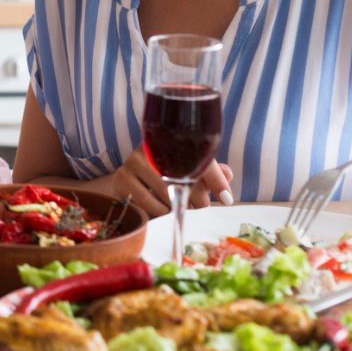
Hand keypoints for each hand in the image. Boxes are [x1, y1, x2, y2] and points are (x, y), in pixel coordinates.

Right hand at [109, 150, 233, 218]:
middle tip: (200, 205)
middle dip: (197, 198)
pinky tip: (160, 208)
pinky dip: (161, 212)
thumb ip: (209, 173)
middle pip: (182, 177)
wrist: (126, 182)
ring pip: (167, 194)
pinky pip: (151, 205)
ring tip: (177, 205)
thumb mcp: (187, 171)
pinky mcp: (122, 178)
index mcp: (169, 138)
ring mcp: (133, 160)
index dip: (214, 178)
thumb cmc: (163, 176)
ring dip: (178, 207)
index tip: (227, 199)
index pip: (197, 155)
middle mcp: (150, 145)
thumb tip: (229, 176)